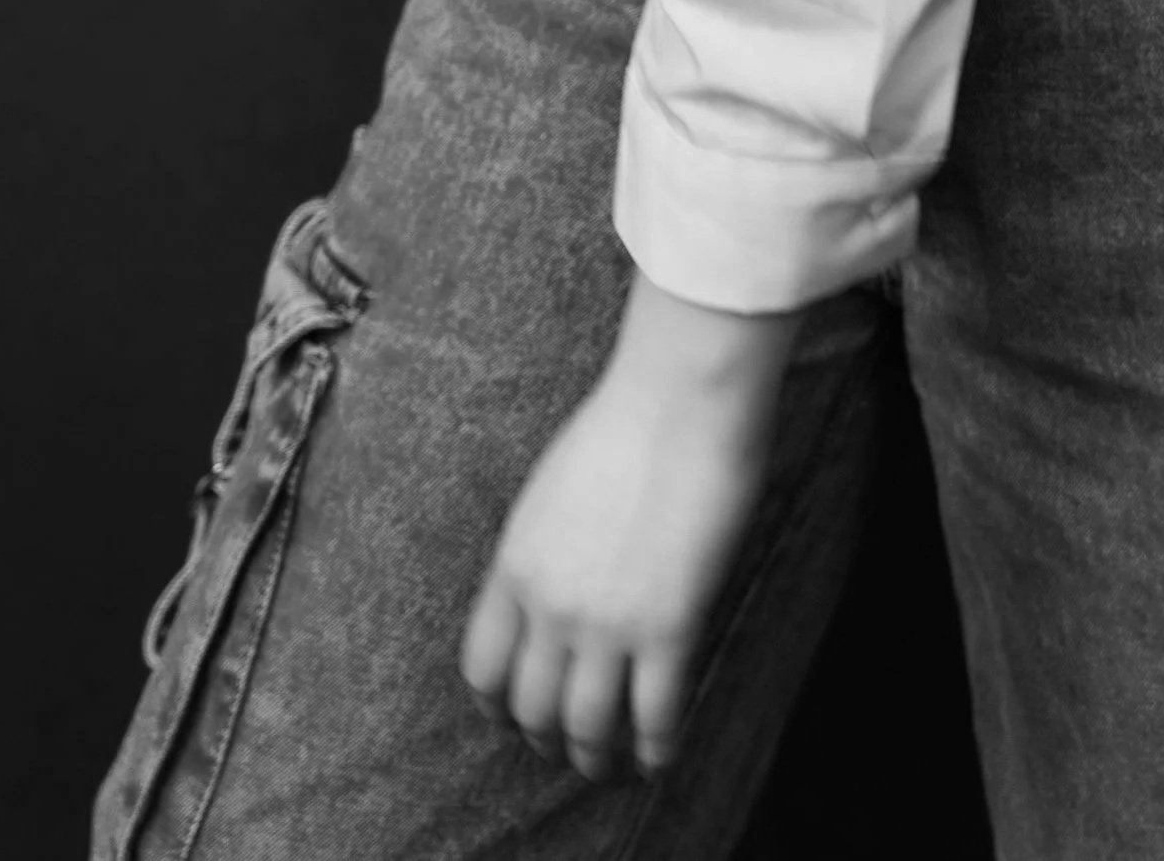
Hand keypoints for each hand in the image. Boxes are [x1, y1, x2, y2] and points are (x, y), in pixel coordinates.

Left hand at [461, 281, 801, 781]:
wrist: (679, 397)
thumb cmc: (626, 423)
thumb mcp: (551, 492)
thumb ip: (544, 554)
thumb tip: (557, 598)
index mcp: (514, 567)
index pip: (484, 669)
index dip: (500, 707)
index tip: (520, 716)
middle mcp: (550, 605)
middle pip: (533, 709)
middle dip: (550, 739)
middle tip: (572, 746)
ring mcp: (608, 621)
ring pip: (589, 729)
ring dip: (599, 759)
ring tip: (613, 766)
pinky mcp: (670, 626)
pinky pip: (656, 717)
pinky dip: (656, 750)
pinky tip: (661, 754)